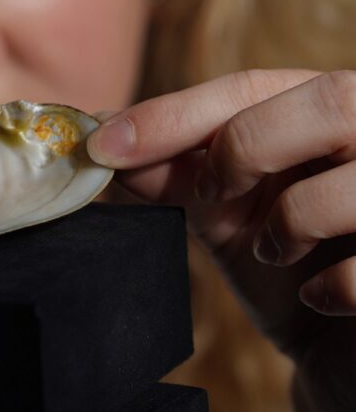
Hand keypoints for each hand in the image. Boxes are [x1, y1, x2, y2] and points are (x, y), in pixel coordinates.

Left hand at [87, 70, 355, 410]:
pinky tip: (319, 298)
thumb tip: (108, 143)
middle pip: (329, 98)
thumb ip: (180, 176)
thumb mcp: (228, 217)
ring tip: (275, 250)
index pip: (253, 87)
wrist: (341, 349)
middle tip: (211, 194)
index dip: (175, 113)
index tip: (104, 145)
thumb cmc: (290, 269)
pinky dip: (336, 283)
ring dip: (294, 217)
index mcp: (328, 114)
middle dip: (247, 145)